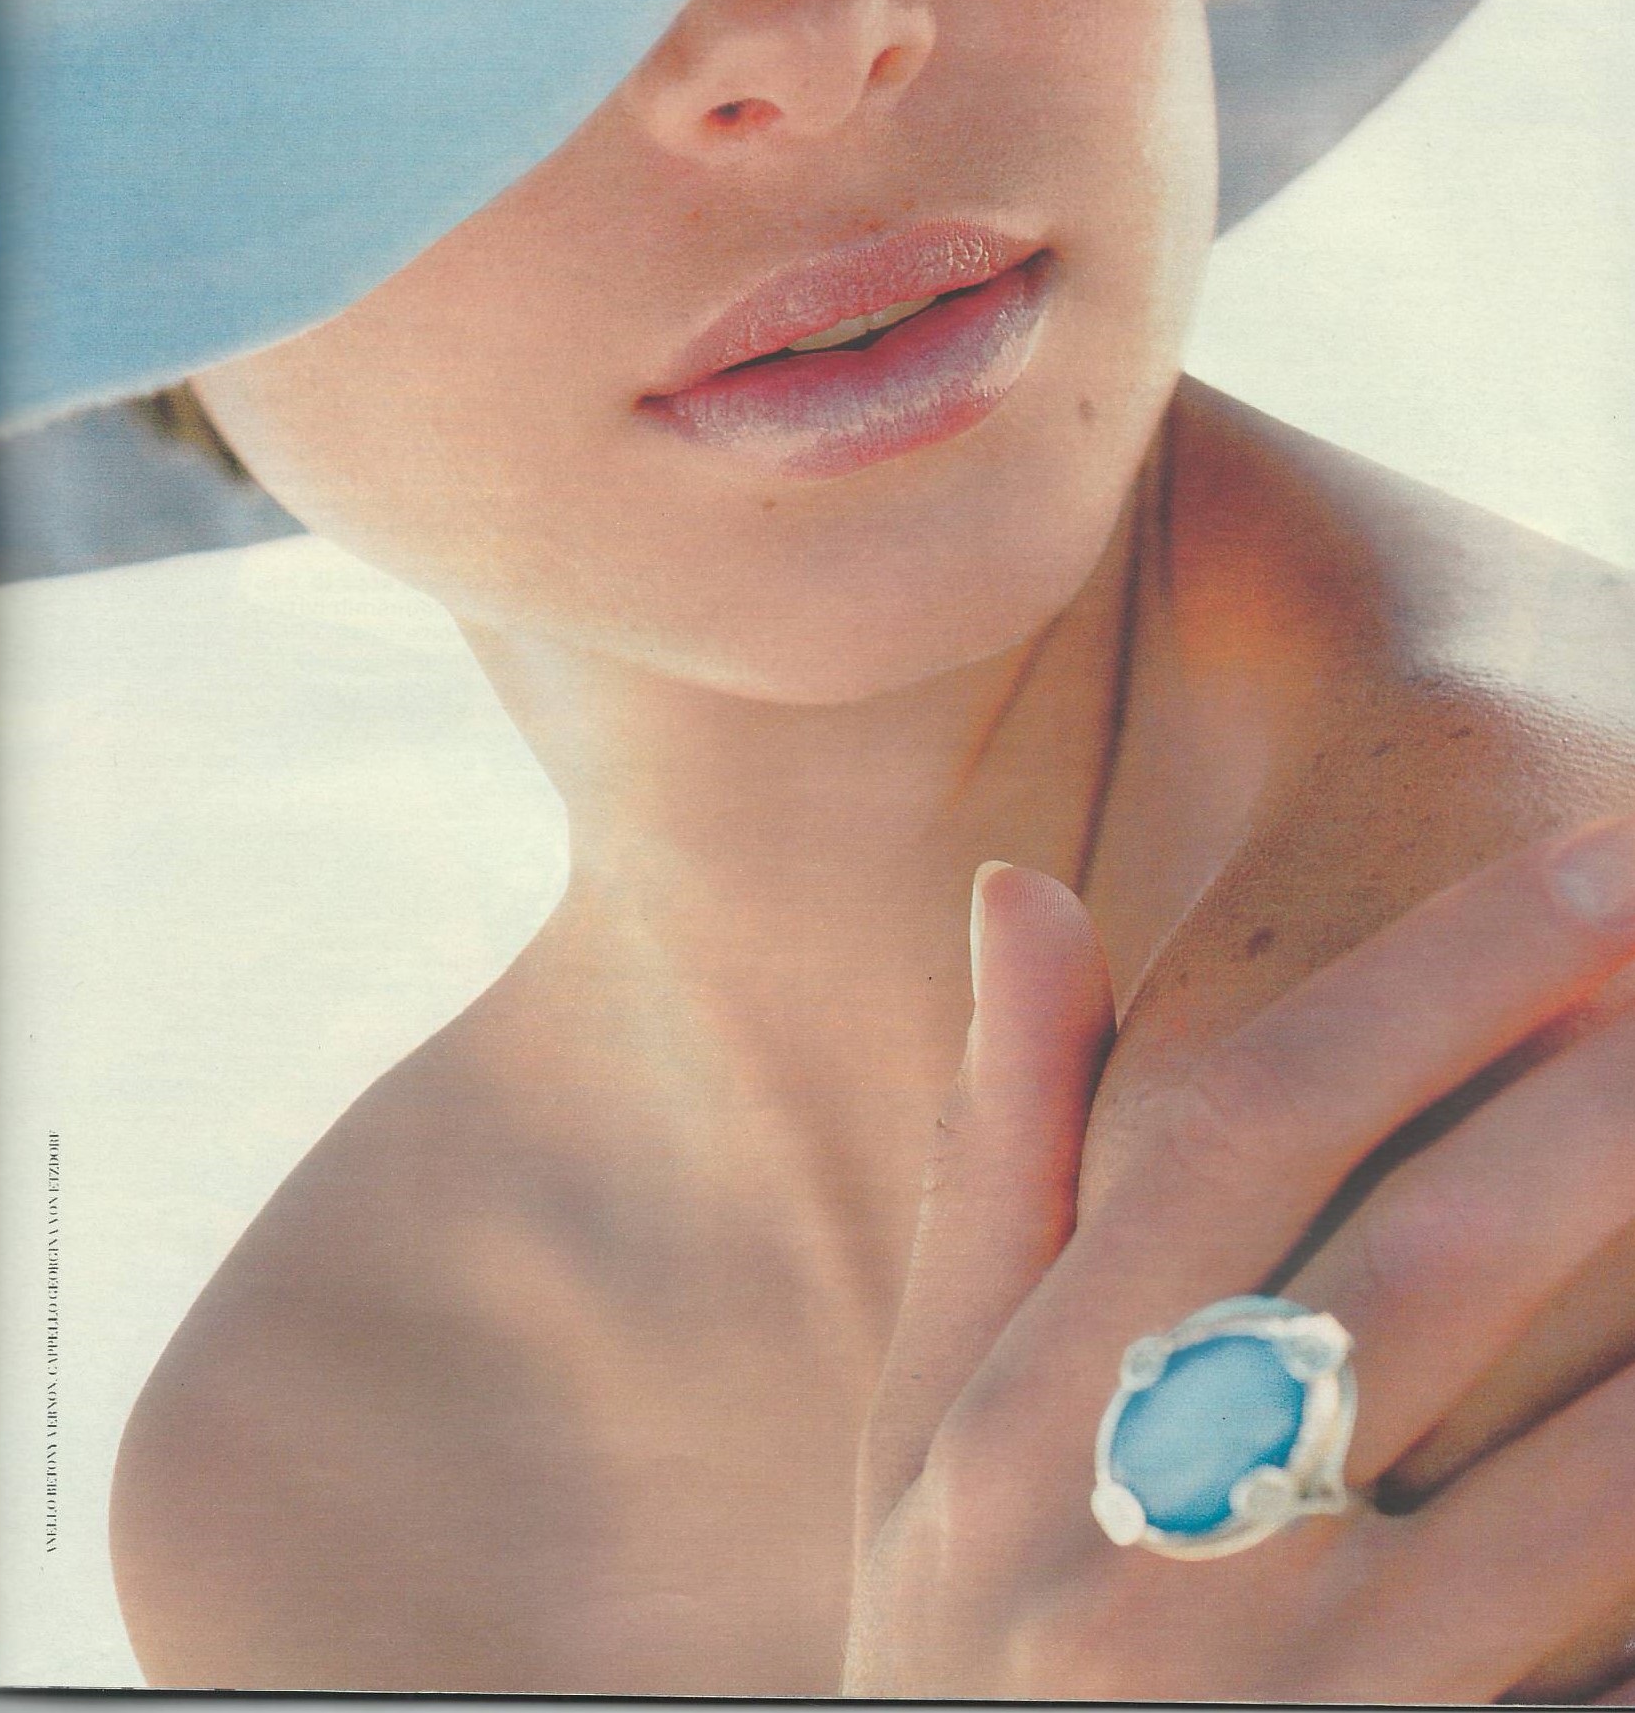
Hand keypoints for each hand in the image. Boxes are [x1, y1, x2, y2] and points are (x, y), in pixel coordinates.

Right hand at [844, 818, 1634, 1702]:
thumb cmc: (966, 1629)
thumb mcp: (931, 1409)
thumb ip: (998, 1149)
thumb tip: (1023, 885)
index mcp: (1019, 1410)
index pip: (1242, 1129)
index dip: (1432, 986)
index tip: (1592, 870)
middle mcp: (1141, 1550)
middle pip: (1414, 1270)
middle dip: (1601, 1098)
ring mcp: (1283, 1710)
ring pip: (1562, 1487)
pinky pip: (1591, 1671)